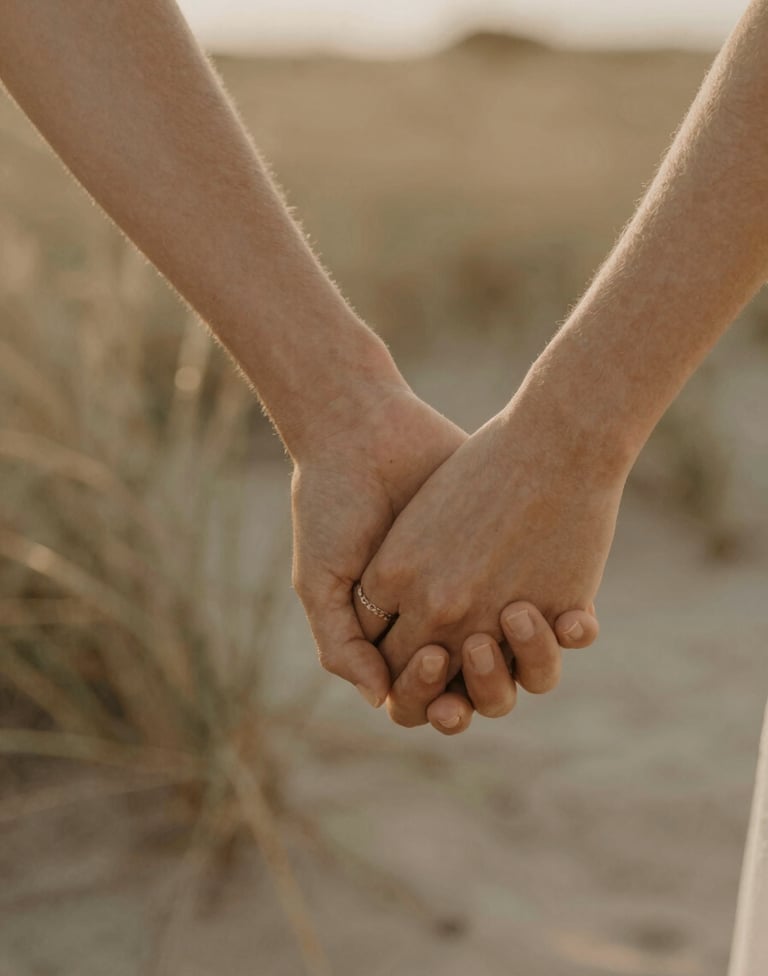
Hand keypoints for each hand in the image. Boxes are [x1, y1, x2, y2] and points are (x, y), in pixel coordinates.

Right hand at [292, 383, 598, 723]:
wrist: (368, 432)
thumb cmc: (335, 505)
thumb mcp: (322, 578)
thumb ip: (340, 644)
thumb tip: (379, 697)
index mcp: (399, 631)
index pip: (420, 694)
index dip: (426, 697)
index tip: (434, 660)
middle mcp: (446, 620)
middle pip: (474, 689)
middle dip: (481, 689)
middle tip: (478, 649)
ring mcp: (485, 592)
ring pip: (524, 666)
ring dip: (531, 662)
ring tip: (517, 614)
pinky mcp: (522, 564)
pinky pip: (560, 622)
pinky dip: (572, 631)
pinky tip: (572, 612)